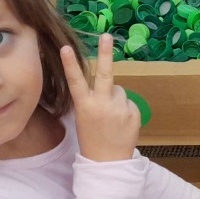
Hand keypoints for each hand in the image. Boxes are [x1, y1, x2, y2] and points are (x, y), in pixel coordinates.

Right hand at [59, 34, 139, 161]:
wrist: (109, 162)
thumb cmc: (92, 138)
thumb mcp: (84, 117)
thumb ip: (94, 99)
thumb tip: (108, 85)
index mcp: (84, 106)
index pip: (75, 81)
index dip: (70, 64)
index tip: (66, 48)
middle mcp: (102, 105)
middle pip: (105, 74)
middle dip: (106, 53)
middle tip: (106, 36)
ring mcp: (119, 108)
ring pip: (119, 90)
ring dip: (116, 98)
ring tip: (112, 117)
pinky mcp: (133, 113)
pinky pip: (129, 102)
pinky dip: (125, 109)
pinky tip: (120, 123)